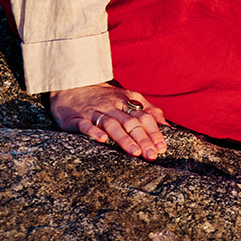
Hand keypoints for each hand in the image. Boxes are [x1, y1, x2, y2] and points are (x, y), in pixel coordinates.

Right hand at [50, 83, 167, 159]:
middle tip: (152, 155)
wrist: (73, 86)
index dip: (154, 132)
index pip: (144, 116)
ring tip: (134, 152)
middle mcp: (112, 106)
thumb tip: (166, 125)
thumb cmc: (106, 97)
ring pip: (112, 125)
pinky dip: (94, 132)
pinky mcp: (76, 119)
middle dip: (143, 139)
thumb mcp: (128, 97)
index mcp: (126, 101)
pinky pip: (86, 125)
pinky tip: (102, 140)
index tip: (162, 147)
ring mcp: (94, 112)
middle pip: (130, 122)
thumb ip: (148, 110)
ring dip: (124, 139)